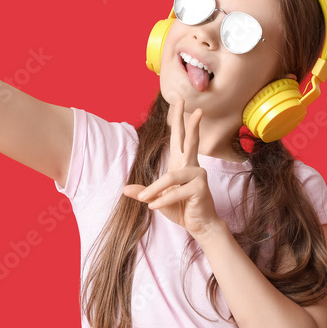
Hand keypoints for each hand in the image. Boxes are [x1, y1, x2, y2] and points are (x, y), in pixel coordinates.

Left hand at [123, 100, 221, 236]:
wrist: (198, 225)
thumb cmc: (180, 210)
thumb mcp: (156, 200)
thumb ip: (143, 192)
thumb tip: (125, 189)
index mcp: (182, 164)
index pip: (179, 138)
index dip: (178, 120)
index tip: (179, 103)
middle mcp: (192, 165)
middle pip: (189, 139)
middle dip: (186, 121)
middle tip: (186, 102)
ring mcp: (198, 175)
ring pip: (170, 177)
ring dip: (155, 190)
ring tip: (145, 201)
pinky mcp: (200, 187)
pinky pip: (175, 191)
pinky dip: (162, 200)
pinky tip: (154, 207)